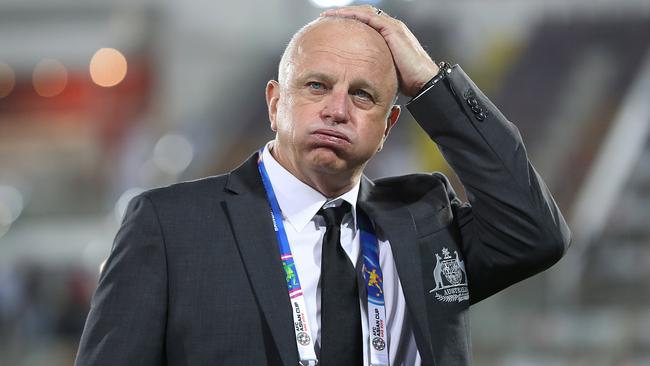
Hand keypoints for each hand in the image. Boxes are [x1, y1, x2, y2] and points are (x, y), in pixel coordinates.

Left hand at [321, 5, 438, 96]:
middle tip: (326, 17)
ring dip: (345, 12)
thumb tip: (357, 79)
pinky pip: (369, 17)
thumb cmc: (407, 83)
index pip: (365, 24)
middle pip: (363, 15)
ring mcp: (392, 27)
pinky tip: (339, 16)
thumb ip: (372, 69)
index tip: (332, 28)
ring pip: (364, 13)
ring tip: (328, 14)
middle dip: (344, 15)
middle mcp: (391, 28)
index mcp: (389, 37)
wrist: (423, 82)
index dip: (349, 23)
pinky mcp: (392, 30)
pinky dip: (353, 15)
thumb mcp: (384, 72)